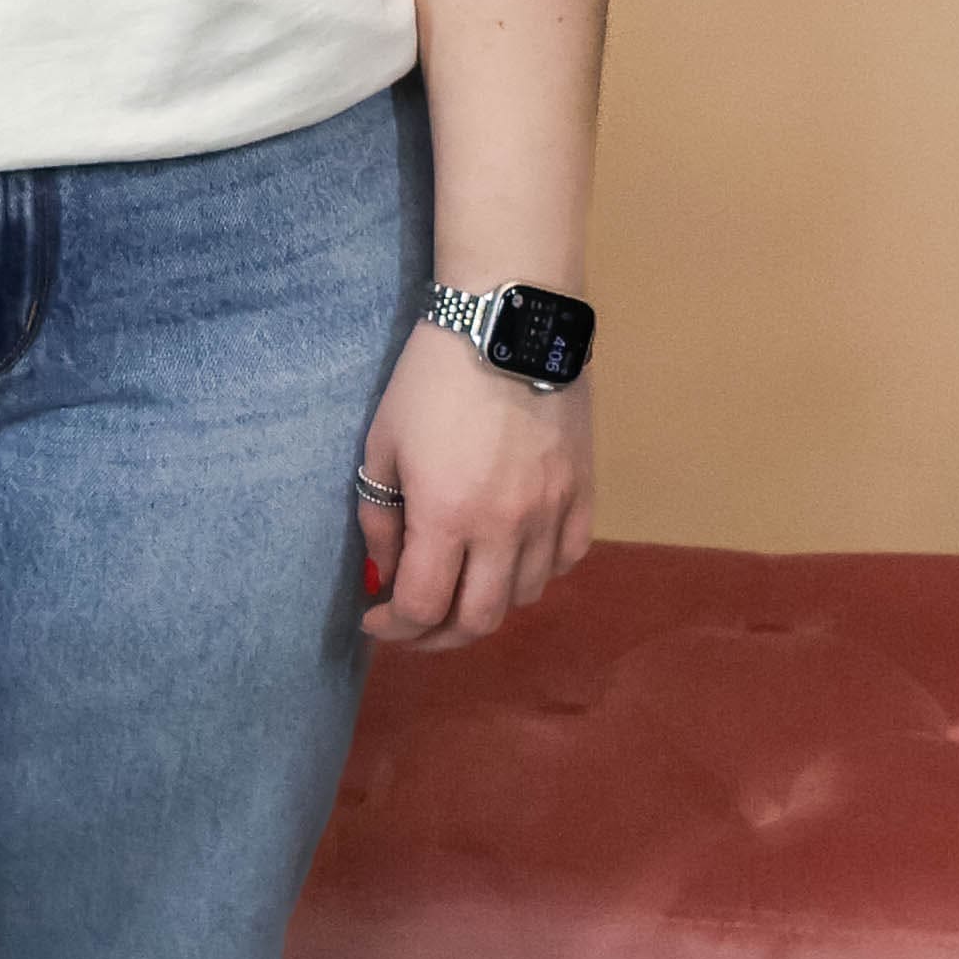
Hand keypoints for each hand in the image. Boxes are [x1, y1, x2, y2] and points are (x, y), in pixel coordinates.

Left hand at [354, 320, 592, 652]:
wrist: (508, 322)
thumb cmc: (431, 376)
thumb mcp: (383, 441)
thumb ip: (380, 514)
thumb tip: (386, 571)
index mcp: (447, 515)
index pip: (422, 607)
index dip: (394, 629)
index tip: (375, 621)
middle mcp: (505, 529)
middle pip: (478, 620)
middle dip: (437, 636)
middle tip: (414, 626)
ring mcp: (551, 514)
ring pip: (524, 597)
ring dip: (486, 605)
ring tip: (460, 587)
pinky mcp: (582, 495)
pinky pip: (566, 561)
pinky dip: (536, 575)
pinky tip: (512, 560)